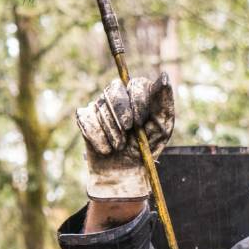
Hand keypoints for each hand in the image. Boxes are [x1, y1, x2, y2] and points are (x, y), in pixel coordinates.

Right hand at [76, 74, 173, 200]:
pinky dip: (98, 137)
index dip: (136, 103)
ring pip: (100, 106)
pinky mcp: (84, 117)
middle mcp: (118, 95)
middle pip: (114, 88)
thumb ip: (163, 102)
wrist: (122, 173)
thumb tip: (164, 76)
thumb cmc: (144, 148)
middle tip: (127, 131)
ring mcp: (100, 104)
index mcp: (138, 94)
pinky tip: (106, 149)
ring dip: (112, 132)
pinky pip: (86, 119)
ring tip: (119, 146)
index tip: (139, 124)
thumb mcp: (161, 128)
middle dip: (121, 113)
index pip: (135, 84)